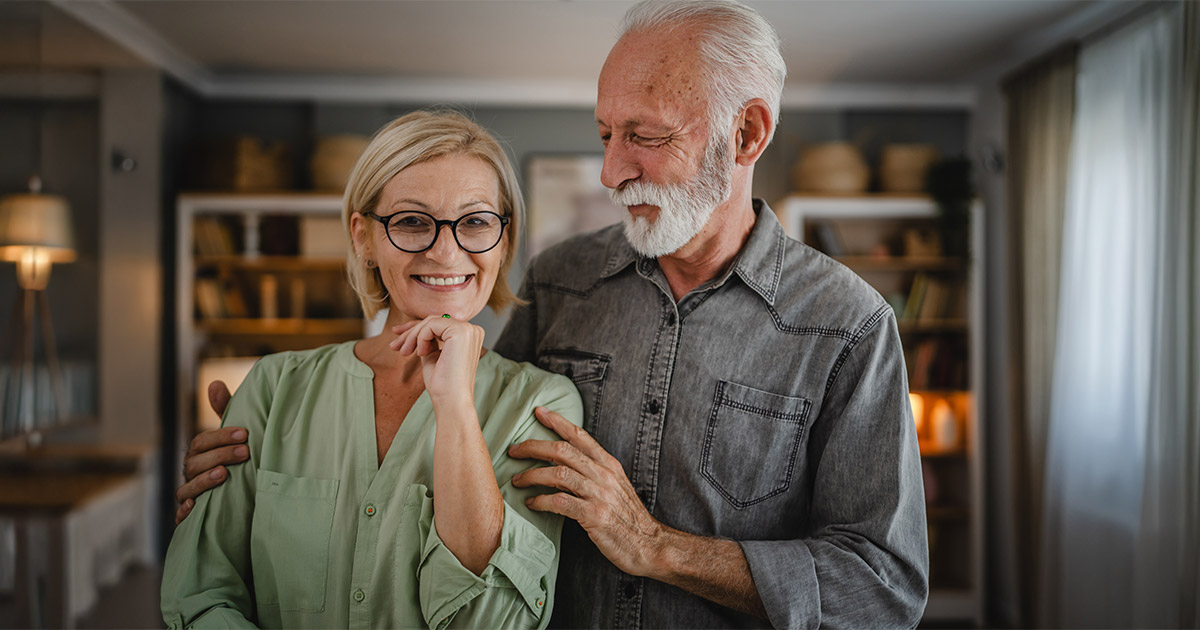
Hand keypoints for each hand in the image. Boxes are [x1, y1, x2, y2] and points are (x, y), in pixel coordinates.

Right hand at [175, 380, 248, 524]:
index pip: (202, 442)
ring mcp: (190, 495)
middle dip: (220, 456)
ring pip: (187, 488)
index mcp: (199, 454)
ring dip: (204, 481)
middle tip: (245, 453)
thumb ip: (225, 412)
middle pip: (195, 463)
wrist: (243, 502)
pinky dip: (185, 512)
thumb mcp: (233, 438)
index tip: (244, 434)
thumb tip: (214, 383)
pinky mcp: (191, 517)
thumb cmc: (235, 462)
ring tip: (224, 475)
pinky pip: (181, 517)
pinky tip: (196, 507)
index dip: (221, 437)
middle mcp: (191, 474)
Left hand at [389, 316, 484, 407]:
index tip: (398, 336)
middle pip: (434, 321)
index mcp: (469, 336)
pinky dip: (420, 338)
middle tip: (395, 346)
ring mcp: (468, 329)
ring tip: (404, 352)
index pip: (439, 324)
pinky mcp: (460, 331)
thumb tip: (414, 328)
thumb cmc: (443, 385)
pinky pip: (431, 325)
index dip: (417, 328)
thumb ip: (428, 340)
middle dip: (410, 332)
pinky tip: (420, 353)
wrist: (451, 400)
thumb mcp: (432, 356)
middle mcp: (472, 330)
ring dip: (412, 336)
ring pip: (430, 322)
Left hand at [508, 407, 667, 577]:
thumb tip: (566, 463)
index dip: (558, 421)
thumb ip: (595, 473)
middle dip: (533, 447)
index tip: (539, 412)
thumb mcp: (616, 487)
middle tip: (514, 450)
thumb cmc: (629, 519)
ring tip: (517, 480)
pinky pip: (560, 502)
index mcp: (609, 465)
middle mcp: (604, 475)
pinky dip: (542, 501)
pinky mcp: (594, 515)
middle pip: (562, 450)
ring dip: (532, 475)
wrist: (650, 544)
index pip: (580, 436)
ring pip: (558, 473)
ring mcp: (599, 494)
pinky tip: (532, 503)